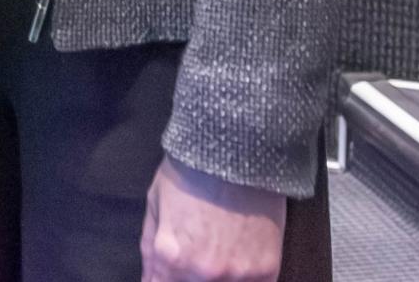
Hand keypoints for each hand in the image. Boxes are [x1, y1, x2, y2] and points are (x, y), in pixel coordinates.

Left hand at [141, 155, 287, 281]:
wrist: (238, 150)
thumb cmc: (192, 171)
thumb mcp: (155, 204)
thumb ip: (150, 249)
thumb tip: (150, 277)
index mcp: (172, 256)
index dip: (159, 281)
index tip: (167, 273)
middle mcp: (205, 273)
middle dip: (186, 277)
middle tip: (193, 255)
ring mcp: (239, 274)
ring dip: (216, 277)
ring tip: (217, 251)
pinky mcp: (268, 269)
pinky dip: (243, 278)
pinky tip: (238, 260)